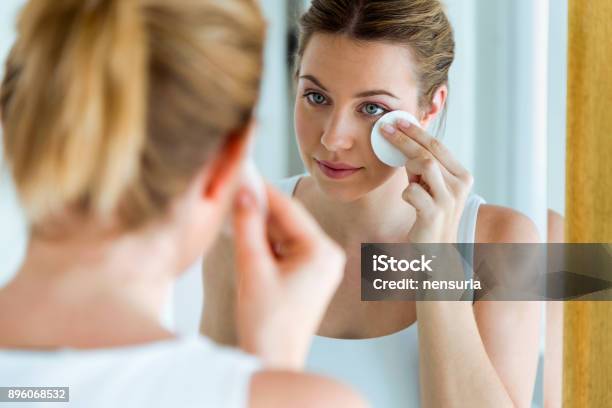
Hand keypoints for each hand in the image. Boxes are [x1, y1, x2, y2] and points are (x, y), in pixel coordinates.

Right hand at [232, 183, 344, 369]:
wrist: (272, 359)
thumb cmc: (266, 322)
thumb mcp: (251, 267)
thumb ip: (247, 225)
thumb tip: (244, 191)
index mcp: (322, 251)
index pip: (288, 209)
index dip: (262, 190)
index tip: (242, 172)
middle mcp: (328, 255)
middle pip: (288, 220)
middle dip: (260, 207)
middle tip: (234, 187)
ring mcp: (321, 266)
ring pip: (286, 233)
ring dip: (261, 224)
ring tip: (235, 208)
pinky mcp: (310, 275)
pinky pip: (287, 248)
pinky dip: (267, 241)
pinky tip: (247, 233)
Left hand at [381, 120, 473, 242]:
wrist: (437, 250)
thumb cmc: (430, 214)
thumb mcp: (431, 187)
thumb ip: (424, 167)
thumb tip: (403, 140)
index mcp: (462, 176)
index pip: (438, 146)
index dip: (417, 131)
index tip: (399, 120)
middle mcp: (460, 185)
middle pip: (429, 152)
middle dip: (405, 138)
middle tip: (385, 128)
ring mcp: (448, 200)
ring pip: (424, 165)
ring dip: (408, 164)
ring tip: (404, 172)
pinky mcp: (434, 214)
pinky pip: (412, 191)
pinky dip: (406, 192)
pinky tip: (409, 200)